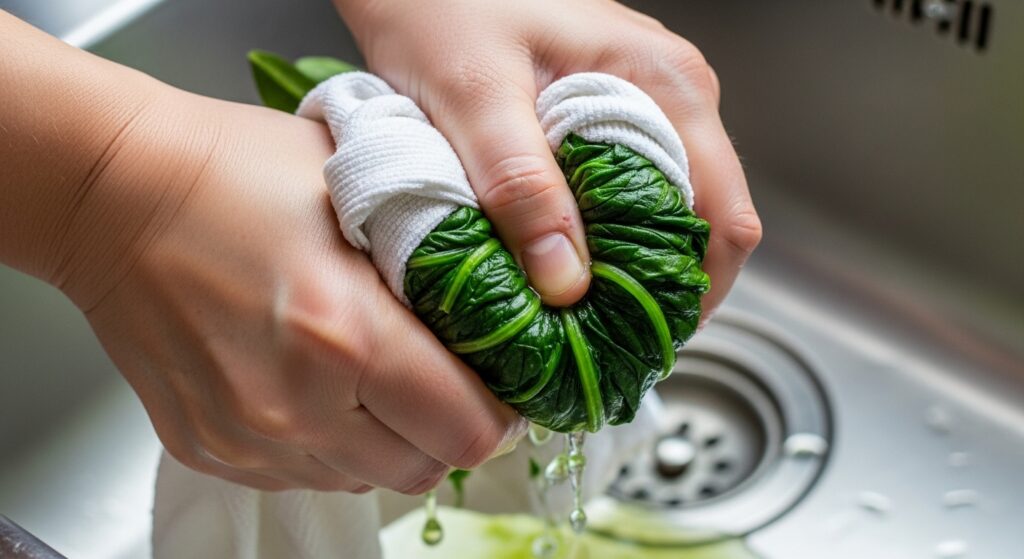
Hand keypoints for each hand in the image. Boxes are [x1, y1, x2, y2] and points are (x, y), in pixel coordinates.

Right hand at [78, 92, 525, 491]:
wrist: (115, 194)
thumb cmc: (238, 173)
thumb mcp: (366, 187)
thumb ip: (441, 256)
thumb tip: (505, 306)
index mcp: (347, 332)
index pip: (468, 430)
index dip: (500, 413)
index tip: (501, 385)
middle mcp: (295, 403)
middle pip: (422, 471)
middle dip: (448, 431)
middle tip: (444, 381)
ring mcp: (246, 436)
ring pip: (363, 481)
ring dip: (387, 442)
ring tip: (374, 378)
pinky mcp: (210, 448)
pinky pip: (302, 476)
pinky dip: (328, 445)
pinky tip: (316, 385)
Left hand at [336, 0, 760, 313]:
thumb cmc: (443, 3)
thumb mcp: (475, 97)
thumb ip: (522, 184)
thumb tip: (569, 282)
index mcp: (669, 87)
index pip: (726, 219)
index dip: (692, 294)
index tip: (637, 342)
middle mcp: (672, 97)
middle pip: (699, 224)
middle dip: (654, 290)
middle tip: (594, 339)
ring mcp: (643, 105)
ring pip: (661, 213)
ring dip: (624, 267)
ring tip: (570, 312)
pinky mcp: (606, 115)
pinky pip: (625, 193)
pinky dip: (598, 236)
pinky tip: (554, 259)